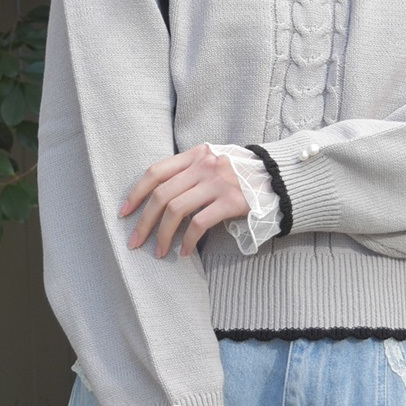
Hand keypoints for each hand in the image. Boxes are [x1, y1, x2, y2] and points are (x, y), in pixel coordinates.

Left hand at [120, 144, 248, 256]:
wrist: (280, 178)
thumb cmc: (242, 174)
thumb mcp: (215, 162)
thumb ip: (191, 171)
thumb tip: (159, 197)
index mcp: (196, 155)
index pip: (156, 171)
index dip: (136, 193)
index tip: (125, 213)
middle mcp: (205, 166)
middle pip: (161, 194)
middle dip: (144, 221)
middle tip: (135, 241)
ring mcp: (218, 183)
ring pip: (176, 210)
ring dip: (162, 235)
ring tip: (158, 251)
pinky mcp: (231, 202)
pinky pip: (199, 223)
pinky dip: (188, 240)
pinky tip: (185, 251)